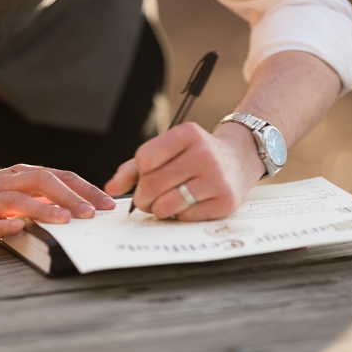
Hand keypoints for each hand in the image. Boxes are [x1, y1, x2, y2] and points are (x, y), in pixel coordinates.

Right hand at [0, 164, 115, 243]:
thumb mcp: (17, 193)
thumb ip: (44, 197)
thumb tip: (85, 208)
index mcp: (21, 176)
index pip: (59, 177)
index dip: (85, 189)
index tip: (108, 204)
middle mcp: (4, 183)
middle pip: (41, 182)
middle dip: (69, 196)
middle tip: (92, 213)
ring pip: (15, 200)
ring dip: (41, 209)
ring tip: (64, 219)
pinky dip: (2, 225)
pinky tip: (18, 229)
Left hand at [104, 123, 264, 220]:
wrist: (240, 158)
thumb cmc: (196, 155)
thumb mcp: (169, 151)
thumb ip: (135, 167)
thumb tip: (111, 188)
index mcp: (188, 134)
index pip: (144, 159)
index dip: (141, 172)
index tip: (149, 174)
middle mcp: (205, 154)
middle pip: (151, 184)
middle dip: (142, 197)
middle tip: (147, 199)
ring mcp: (217, 179)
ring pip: (165, 205)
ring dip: (158, 209)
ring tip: (165, 203)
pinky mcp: (226, 201)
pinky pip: (185, 217)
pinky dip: (181, 215)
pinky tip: (189, 204)